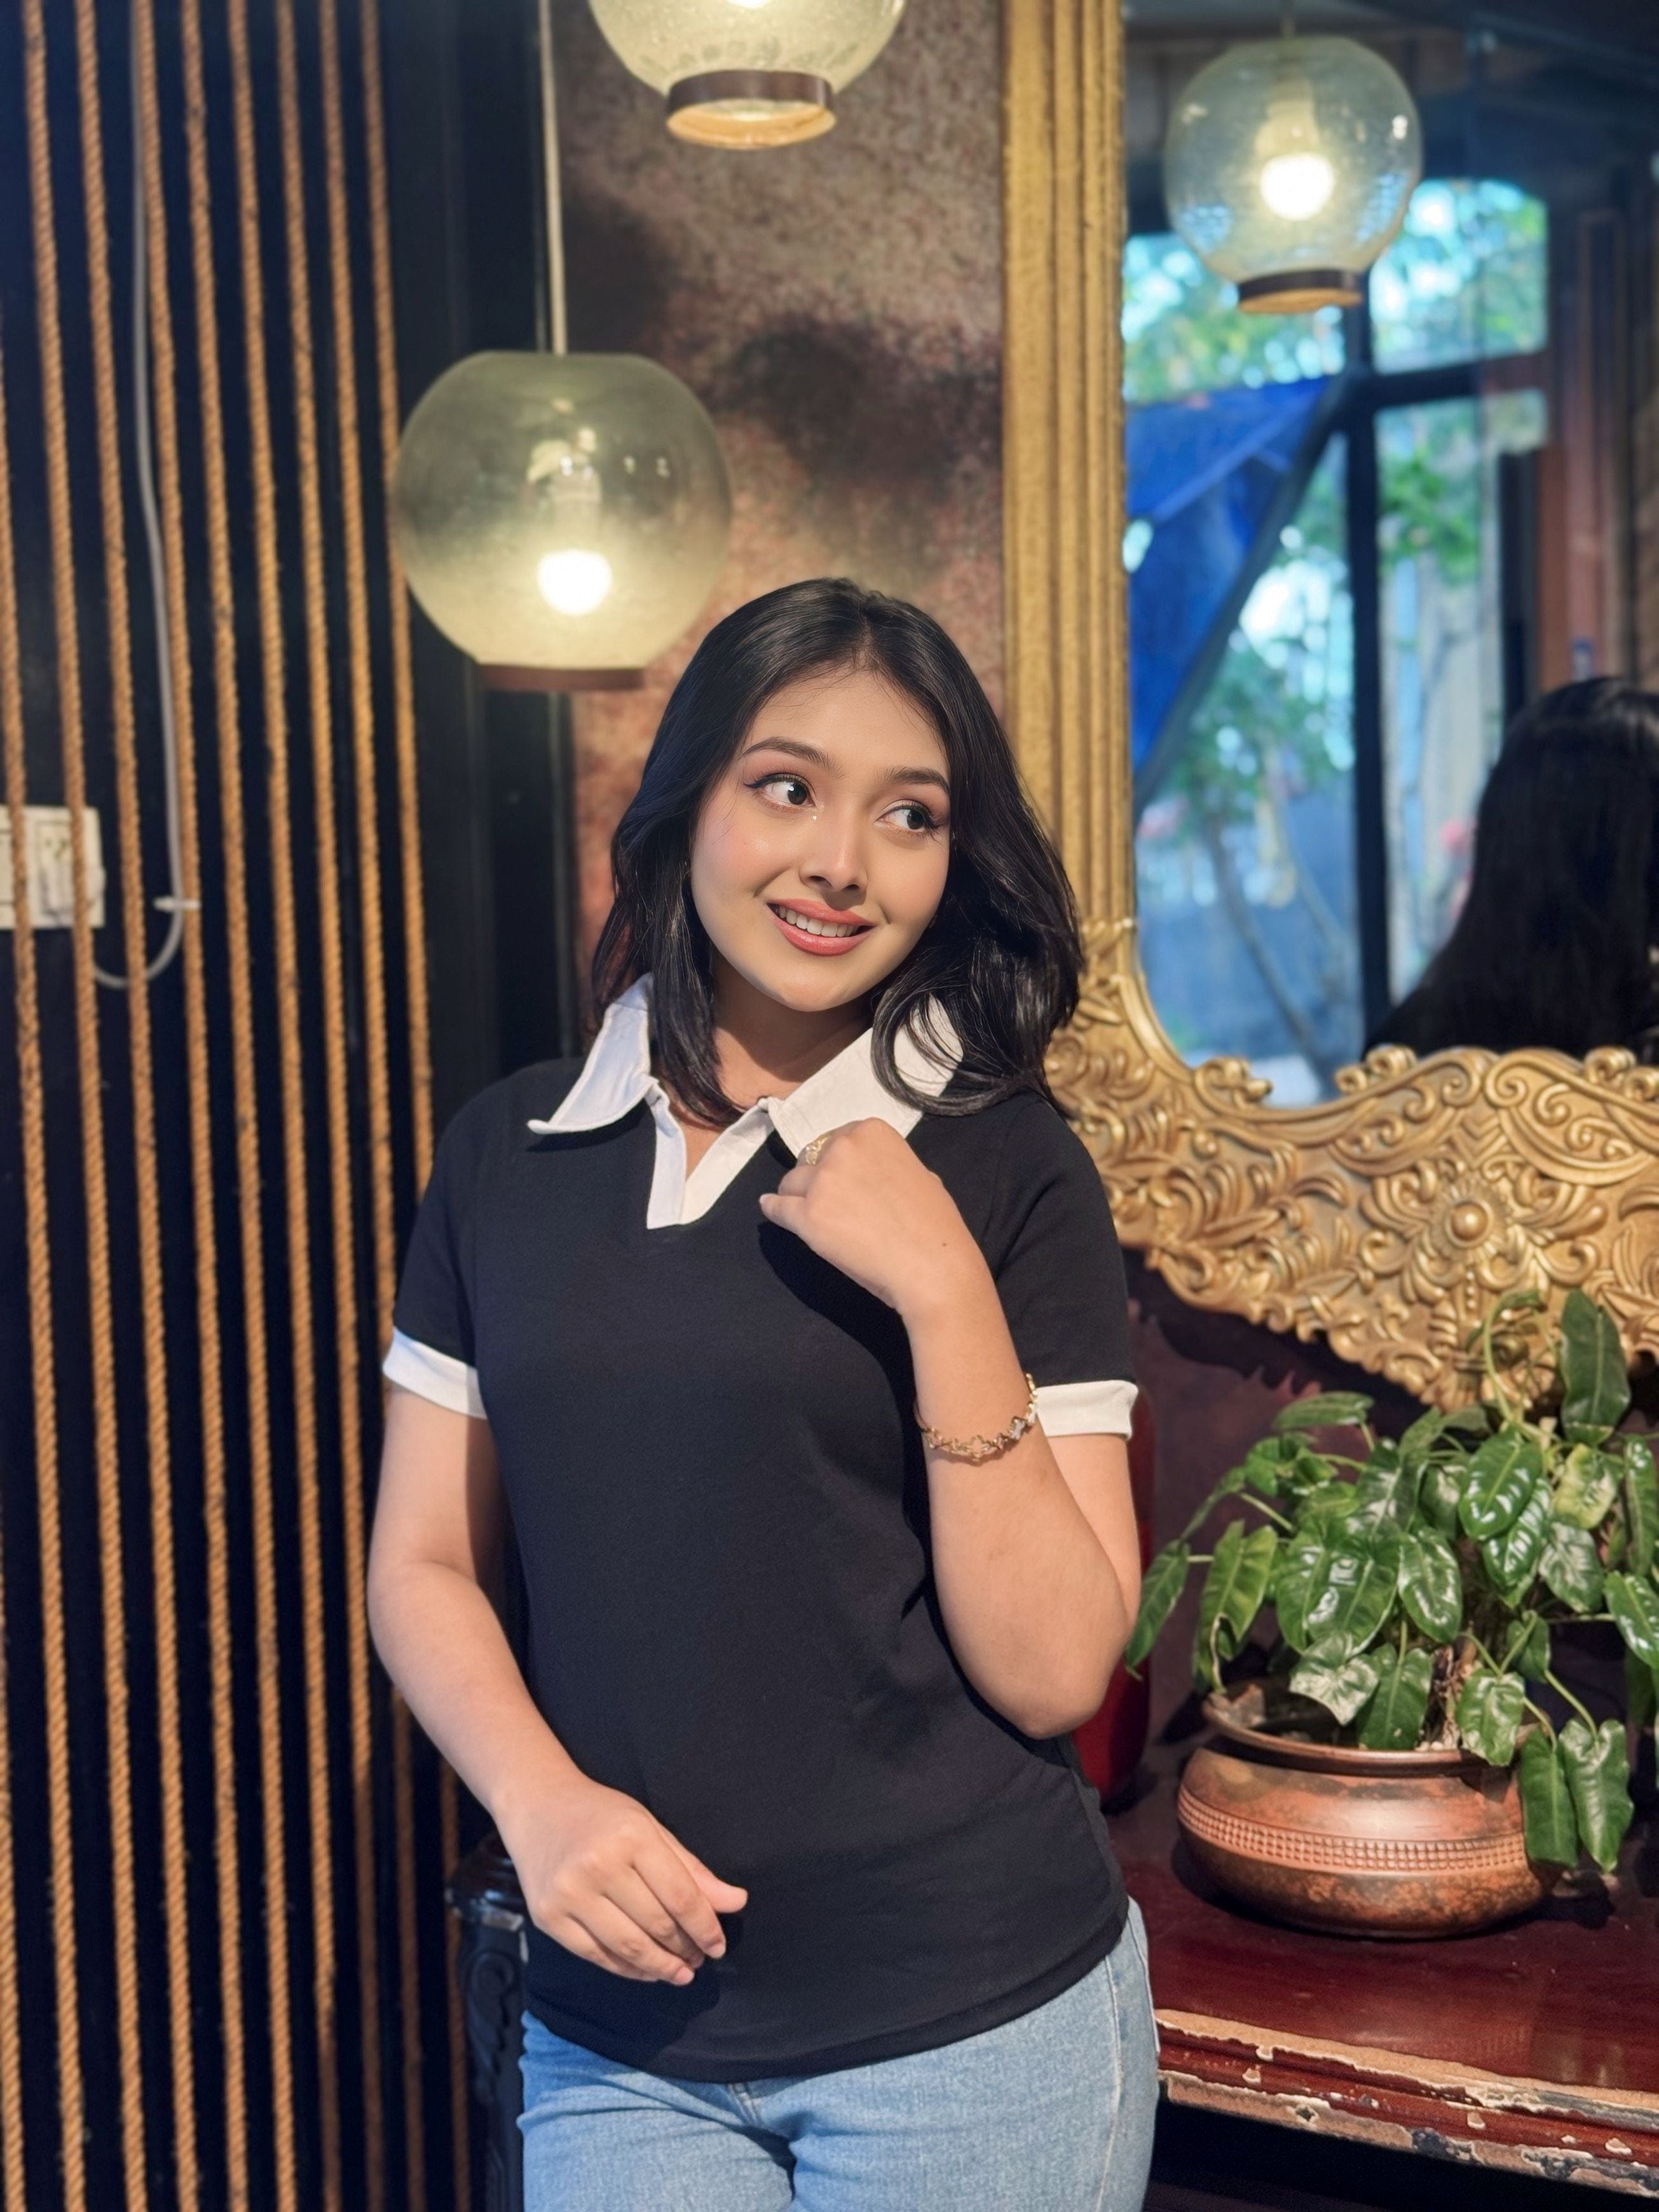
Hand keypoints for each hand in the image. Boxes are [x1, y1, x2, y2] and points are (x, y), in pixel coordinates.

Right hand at [499, 1771, 747, 1984]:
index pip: (680, 1896)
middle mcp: (598, 1866)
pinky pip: (596, 1955)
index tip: (718, 1945)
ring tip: (680, 1972)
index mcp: (631, 1837)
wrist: (538, 1806)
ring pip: (627, 1948)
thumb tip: (735, 1902)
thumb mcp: (651, 1829)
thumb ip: (692, 1869)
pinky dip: (626, 1970)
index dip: (705, 1927)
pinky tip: (646, 1970)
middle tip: (699, 1959)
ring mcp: (569, 1894)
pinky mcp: (547, 1917)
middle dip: (685, 1949)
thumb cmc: (602, 1815)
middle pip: (656, 1924)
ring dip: (660, 1967)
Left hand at [758, 1118, 987, 1318]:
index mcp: (872, 1132)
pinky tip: (770, 1208)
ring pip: (791, 1183)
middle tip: (830, 1200)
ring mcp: (822, 1182)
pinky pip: (777, 1208)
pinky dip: (773, 1209)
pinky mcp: (807, 1216)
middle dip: (816, 1176)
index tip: (842, 1178)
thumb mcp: (919, 1174)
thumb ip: (886, 1166)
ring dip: (798, 1196)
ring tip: (811, 1214)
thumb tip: (873, 1176)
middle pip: (811, 1158)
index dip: (836, 1161)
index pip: (837, 1139)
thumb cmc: (934, 1224)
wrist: (932, 1264)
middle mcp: (843, 1148)